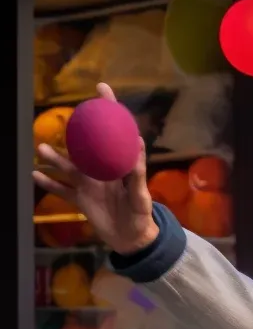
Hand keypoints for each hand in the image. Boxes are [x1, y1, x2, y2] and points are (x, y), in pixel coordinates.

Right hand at [32, 83, 157, 255]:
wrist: (131, 239)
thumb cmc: (141, 215)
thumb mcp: (140, 195)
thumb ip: (137, 174)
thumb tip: (137, 143)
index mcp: (118, 166)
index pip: (116, 133)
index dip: (111, 111)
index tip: (102, 90)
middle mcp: (102, 171)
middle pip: (85, 147)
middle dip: (75, 132)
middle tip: (64, 118)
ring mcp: (89, 185)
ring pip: (68, 167)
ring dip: (55, 158)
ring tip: (41, 148)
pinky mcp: (80, 200)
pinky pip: (61, 190)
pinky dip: (49, 184)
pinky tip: (35, 175)